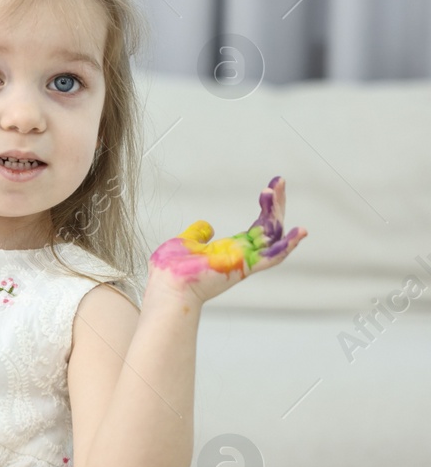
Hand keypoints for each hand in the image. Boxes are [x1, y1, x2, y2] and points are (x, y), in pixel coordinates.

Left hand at [148, 175, 306, 302]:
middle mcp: (242, 255)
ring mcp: (245, 261)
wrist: (166, 285)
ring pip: (272, 237)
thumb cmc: (171, 270)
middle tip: (279, 181)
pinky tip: (300, 231)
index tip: (272, 187)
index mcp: (231, 249)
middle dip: (276, 204)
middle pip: (270, 228)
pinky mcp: (243, 267)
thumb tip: (207, 226)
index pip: (259, 226)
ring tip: (274, 191)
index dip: (268, 207)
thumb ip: (198, 234)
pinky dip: (287, 246)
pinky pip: (272, 258)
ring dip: (277, 214)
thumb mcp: (186, 243)